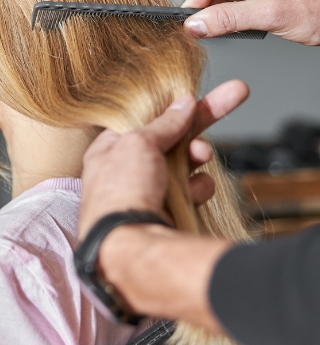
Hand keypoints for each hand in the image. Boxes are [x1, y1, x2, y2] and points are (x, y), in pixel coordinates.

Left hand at [79, 79, 248, 237]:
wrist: (129, 250)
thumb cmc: (121, 192)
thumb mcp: (138, 143)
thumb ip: (164, 122)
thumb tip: (184, 102)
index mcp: (109, 149)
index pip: (145, 119)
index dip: (172, 107)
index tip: (196, 95)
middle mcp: (127, 170)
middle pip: (171, 136)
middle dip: (202, 120)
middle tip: (235, 94)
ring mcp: (148, 193)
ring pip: (184, 164)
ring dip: (198, 156)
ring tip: (202, 156)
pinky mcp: (168, 213)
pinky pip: (191, 191)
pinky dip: (197, 188)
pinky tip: (195, 192)